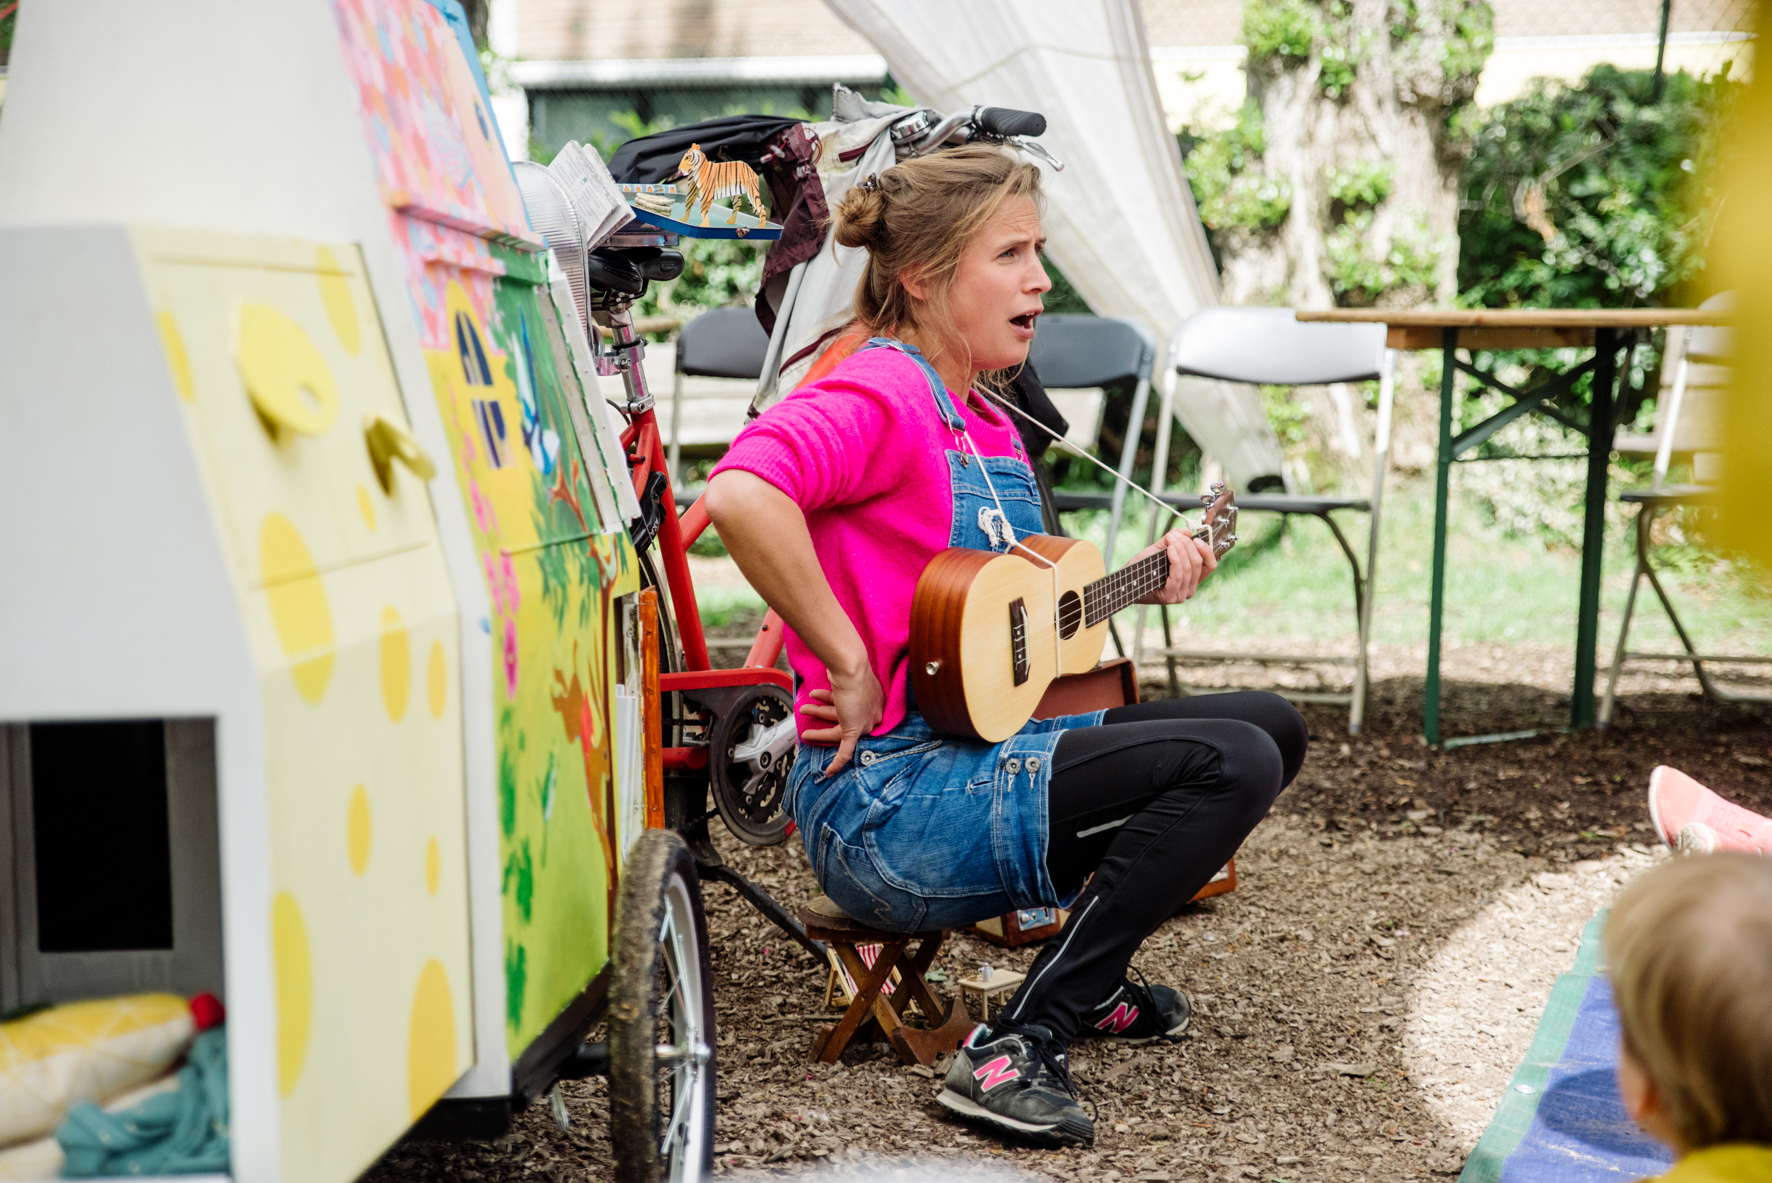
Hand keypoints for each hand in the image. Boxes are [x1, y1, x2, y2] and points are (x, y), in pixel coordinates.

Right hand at [799, 661, 885, 776]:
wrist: (850, 667)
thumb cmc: (847, 665)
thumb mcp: (845, 673)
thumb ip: (841, 679)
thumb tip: (832, 672)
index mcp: (872, 699)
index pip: (854, 709)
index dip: (838, 708)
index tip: (826, 705)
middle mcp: (870, 712)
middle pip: (842, 718)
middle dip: (821, 713)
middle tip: (808, 710)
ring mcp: (863, 722)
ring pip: (835, 729)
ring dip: (816, 717)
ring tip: (802, 711)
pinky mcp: (854, 731)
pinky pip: (846, 751)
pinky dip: (838, 763)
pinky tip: (829, 772)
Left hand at [1135, 528, 1216, 605]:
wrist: (1125, 580)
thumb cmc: (1142, 567)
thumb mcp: (1160, 549)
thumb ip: (1173, 540)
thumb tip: (1186, 532)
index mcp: (1192, 578)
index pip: (1209, 565)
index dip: (1206, 550)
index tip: (1196, 539)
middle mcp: (1189, 589)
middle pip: (1198, 563)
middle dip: (1187, 545)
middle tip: (1173, 536)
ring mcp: (1180, 595)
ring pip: (1188, 568)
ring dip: (1180, 549)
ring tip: (1169, 540)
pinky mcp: (1170, 597)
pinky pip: (1178, 576)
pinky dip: (1175, 561)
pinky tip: (1170, 550)